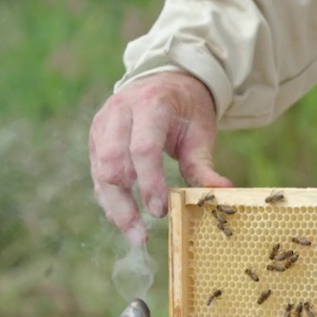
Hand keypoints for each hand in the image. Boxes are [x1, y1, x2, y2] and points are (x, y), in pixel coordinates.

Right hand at [89, 72, 232, 244]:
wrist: (164, 80)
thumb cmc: (186, 109)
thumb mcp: (200, 131)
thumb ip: (203, 164)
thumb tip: (221, 192)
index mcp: (150, 104)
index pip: (143, 148)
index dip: (149, 182)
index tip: (160, 212)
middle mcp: (119, 112)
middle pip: (113, 162)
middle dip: (124, 203)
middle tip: (140, 235)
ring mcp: (102, 124)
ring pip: (100, 171)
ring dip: (114, 207)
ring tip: (134, 235)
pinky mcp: (95, 138)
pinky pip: (97, 173)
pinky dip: (109, 198)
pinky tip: (125, 219)